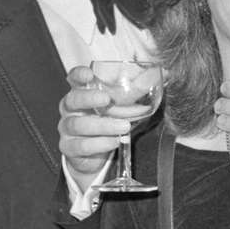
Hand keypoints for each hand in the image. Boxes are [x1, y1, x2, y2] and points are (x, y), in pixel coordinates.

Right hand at [58, 65, 129, 185]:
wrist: (95, 155)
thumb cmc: (107, 122)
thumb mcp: (121, 105)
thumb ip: (137, 91)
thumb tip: (162, 74)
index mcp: (81, 93)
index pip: (74, 79)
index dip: (78, 75)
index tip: (88, 74)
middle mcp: (71, 109)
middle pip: (72, 100)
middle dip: (88, 98)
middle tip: (107, 99)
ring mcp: (67, 129)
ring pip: (78, 124)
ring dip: (102, 125)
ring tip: (123, 126)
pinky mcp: (69, 148)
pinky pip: (81, 145)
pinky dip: (99, 144)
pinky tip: (114, 141)